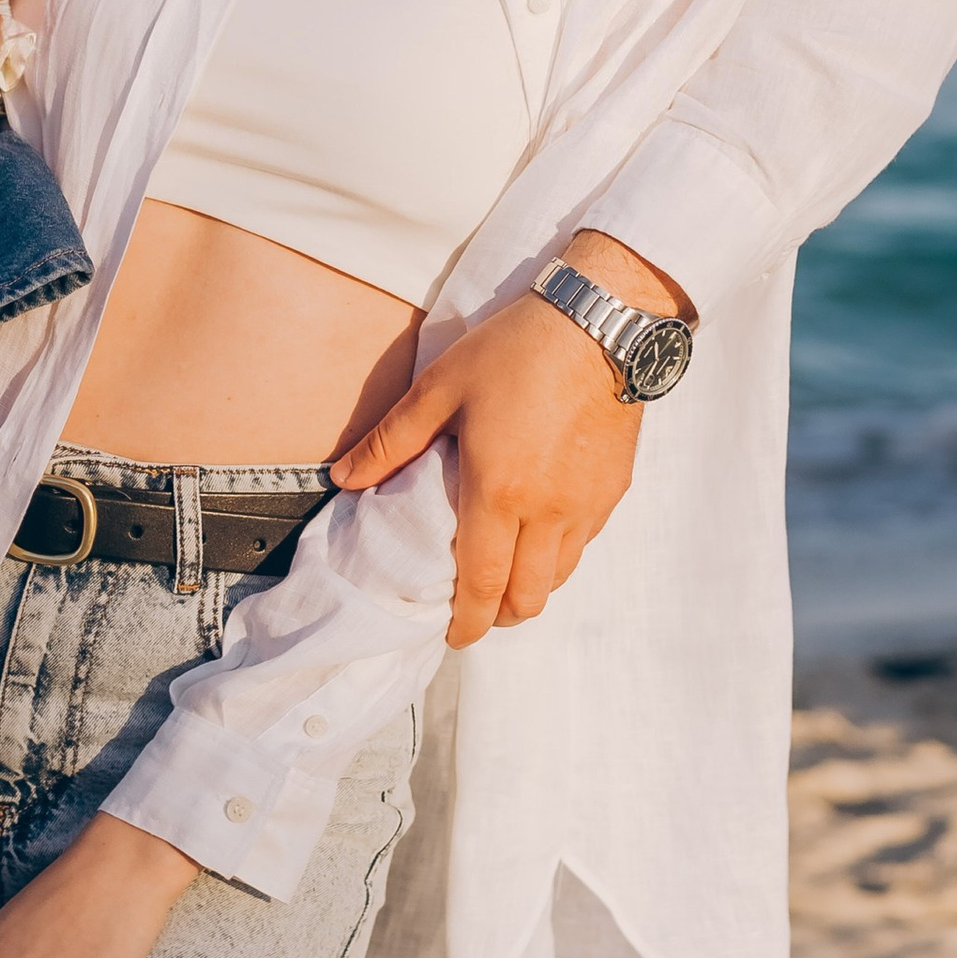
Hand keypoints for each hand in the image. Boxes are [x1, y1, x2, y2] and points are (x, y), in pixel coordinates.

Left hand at [328, 231, 688, 648]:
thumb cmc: (515, 349)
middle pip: (526, 600)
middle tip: (476, 609)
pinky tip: (541, 531)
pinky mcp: (613, 491)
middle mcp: (547, 512)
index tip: (452, 635)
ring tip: (506, 572)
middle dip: (498, 617)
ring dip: (530, 589)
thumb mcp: (441, 386)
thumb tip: (343, 479)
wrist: (602, 322)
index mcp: (498, 492)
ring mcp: (587, 506)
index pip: (482, 586)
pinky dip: (558, 555)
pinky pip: (584, 544)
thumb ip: (391, 441)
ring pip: (559, 578)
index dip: (466, 622)